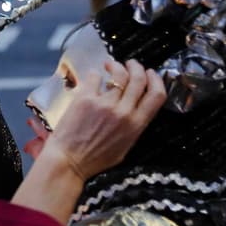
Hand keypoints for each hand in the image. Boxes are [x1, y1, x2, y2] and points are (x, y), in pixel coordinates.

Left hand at [12, 60, 165, 224]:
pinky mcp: (85, 99)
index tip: (150, 73)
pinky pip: (95, 77)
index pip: (157, 95)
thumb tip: (134, 109)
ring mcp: (105, 104)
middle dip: (136, 67)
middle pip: (139, 79)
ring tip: (111, 65)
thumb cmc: (94, 159)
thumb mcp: (124, 147)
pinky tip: (93, 76)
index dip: (156, 79)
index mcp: (136, 125)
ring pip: (119, 75)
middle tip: (130, 64)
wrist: (68, 162)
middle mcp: (124, 112)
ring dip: (116, 66)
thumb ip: (132, 127)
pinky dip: (95, 74)